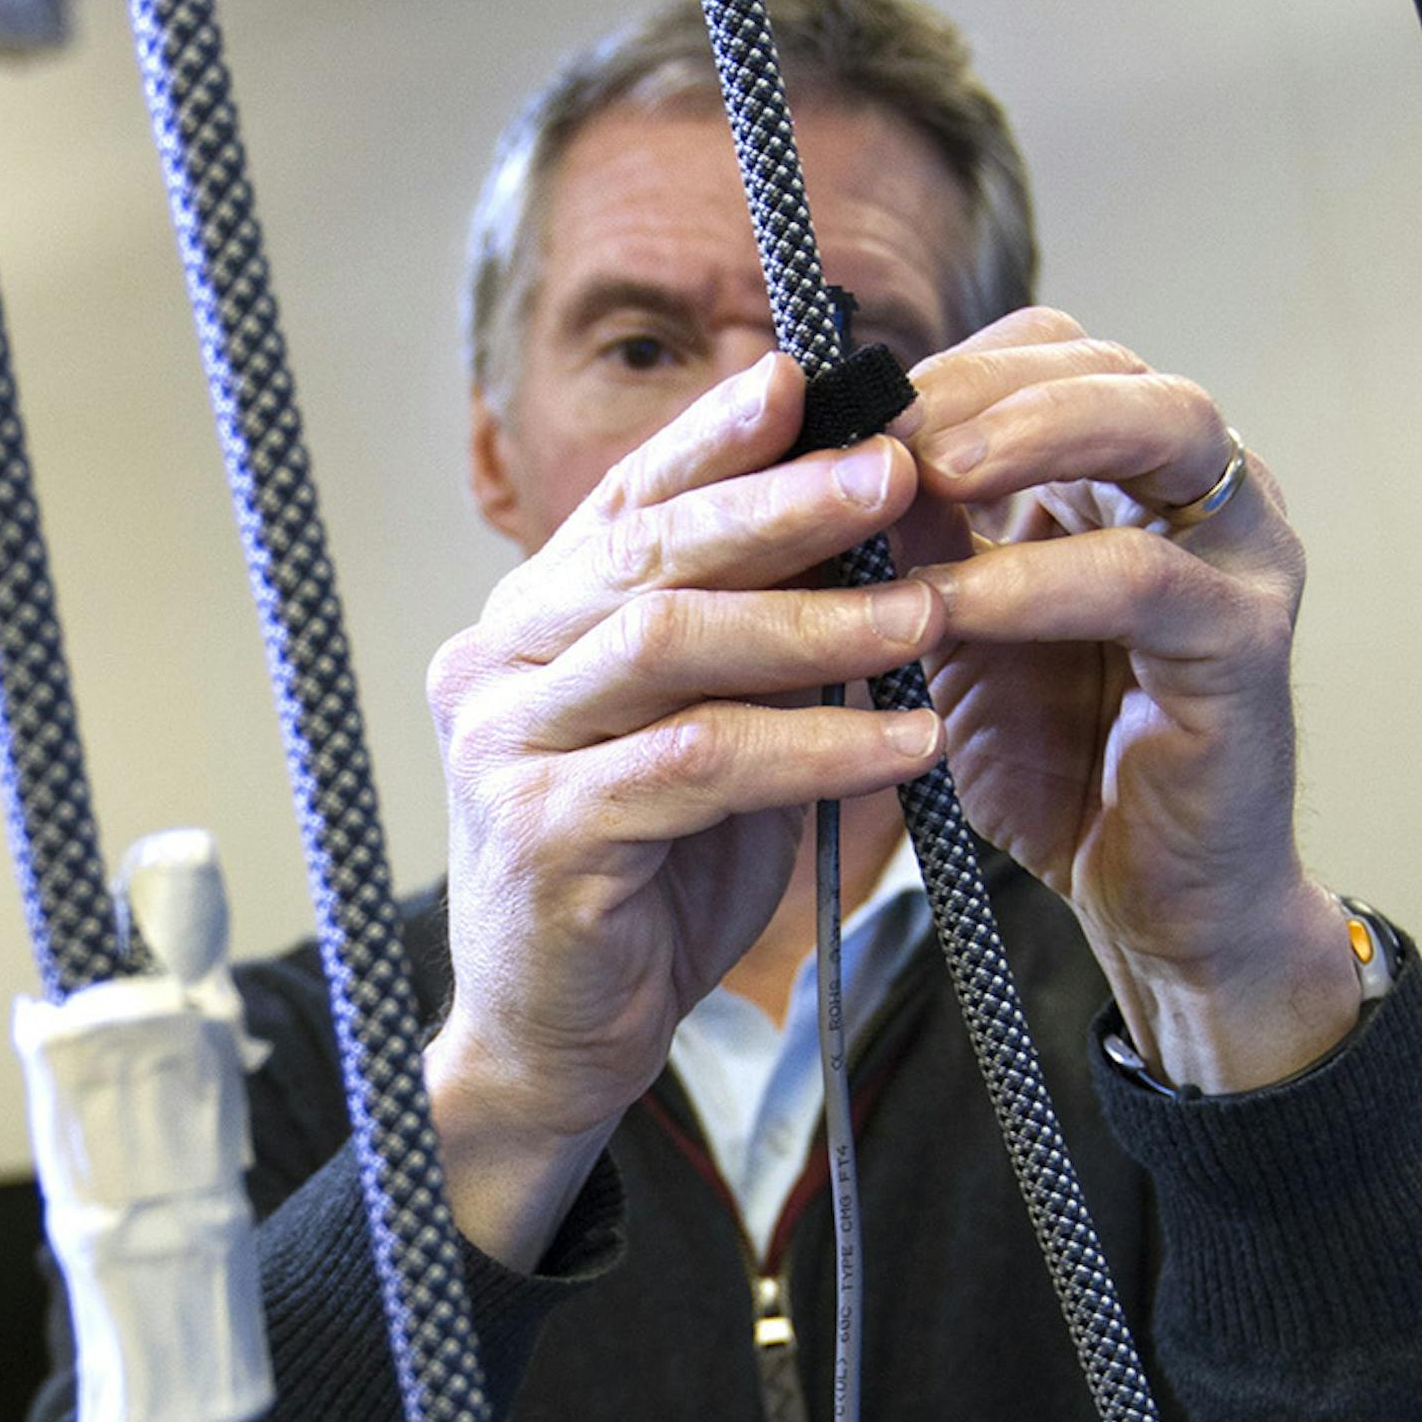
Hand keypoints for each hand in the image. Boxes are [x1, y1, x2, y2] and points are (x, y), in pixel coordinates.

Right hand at [426, 353, 943, 1263]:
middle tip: (897, 472)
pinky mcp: (542, 833)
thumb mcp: (713, 740)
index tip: (812, 377)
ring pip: (670, 645)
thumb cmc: (648, 886)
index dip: (717, 438)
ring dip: (814, 624)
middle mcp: (494, 666)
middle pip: (651, 556)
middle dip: (784, 507)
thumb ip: (759, 645)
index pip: (628, 504)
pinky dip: (811, 746)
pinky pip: (698, 763)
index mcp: (528, 626)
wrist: (559, 1045)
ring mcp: (505, 747)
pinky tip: (902, 742)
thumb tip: (886, 532)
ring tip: (927, 614)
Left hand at [896, 309, 1360, 1091]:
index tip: (843, 408)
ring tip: (921, 472)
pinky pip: (1147, 578)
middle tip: (881, 423)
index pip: (1052, 354)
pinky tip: (954, 604)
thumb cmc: (1064, 766)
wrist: (1159, 905)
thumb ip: (917, 543)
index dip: (950, 366)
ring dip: (1034, 434)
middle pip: (1109, 362)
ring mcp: (1243, 557)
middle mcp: (1207, 492)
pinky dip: (1040, 579)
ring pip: (1164, 427)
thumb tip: (817, 454)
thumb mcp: (961, 633)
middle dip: (983, 383)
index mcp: (1138, 472)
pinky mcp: (1249, 643)